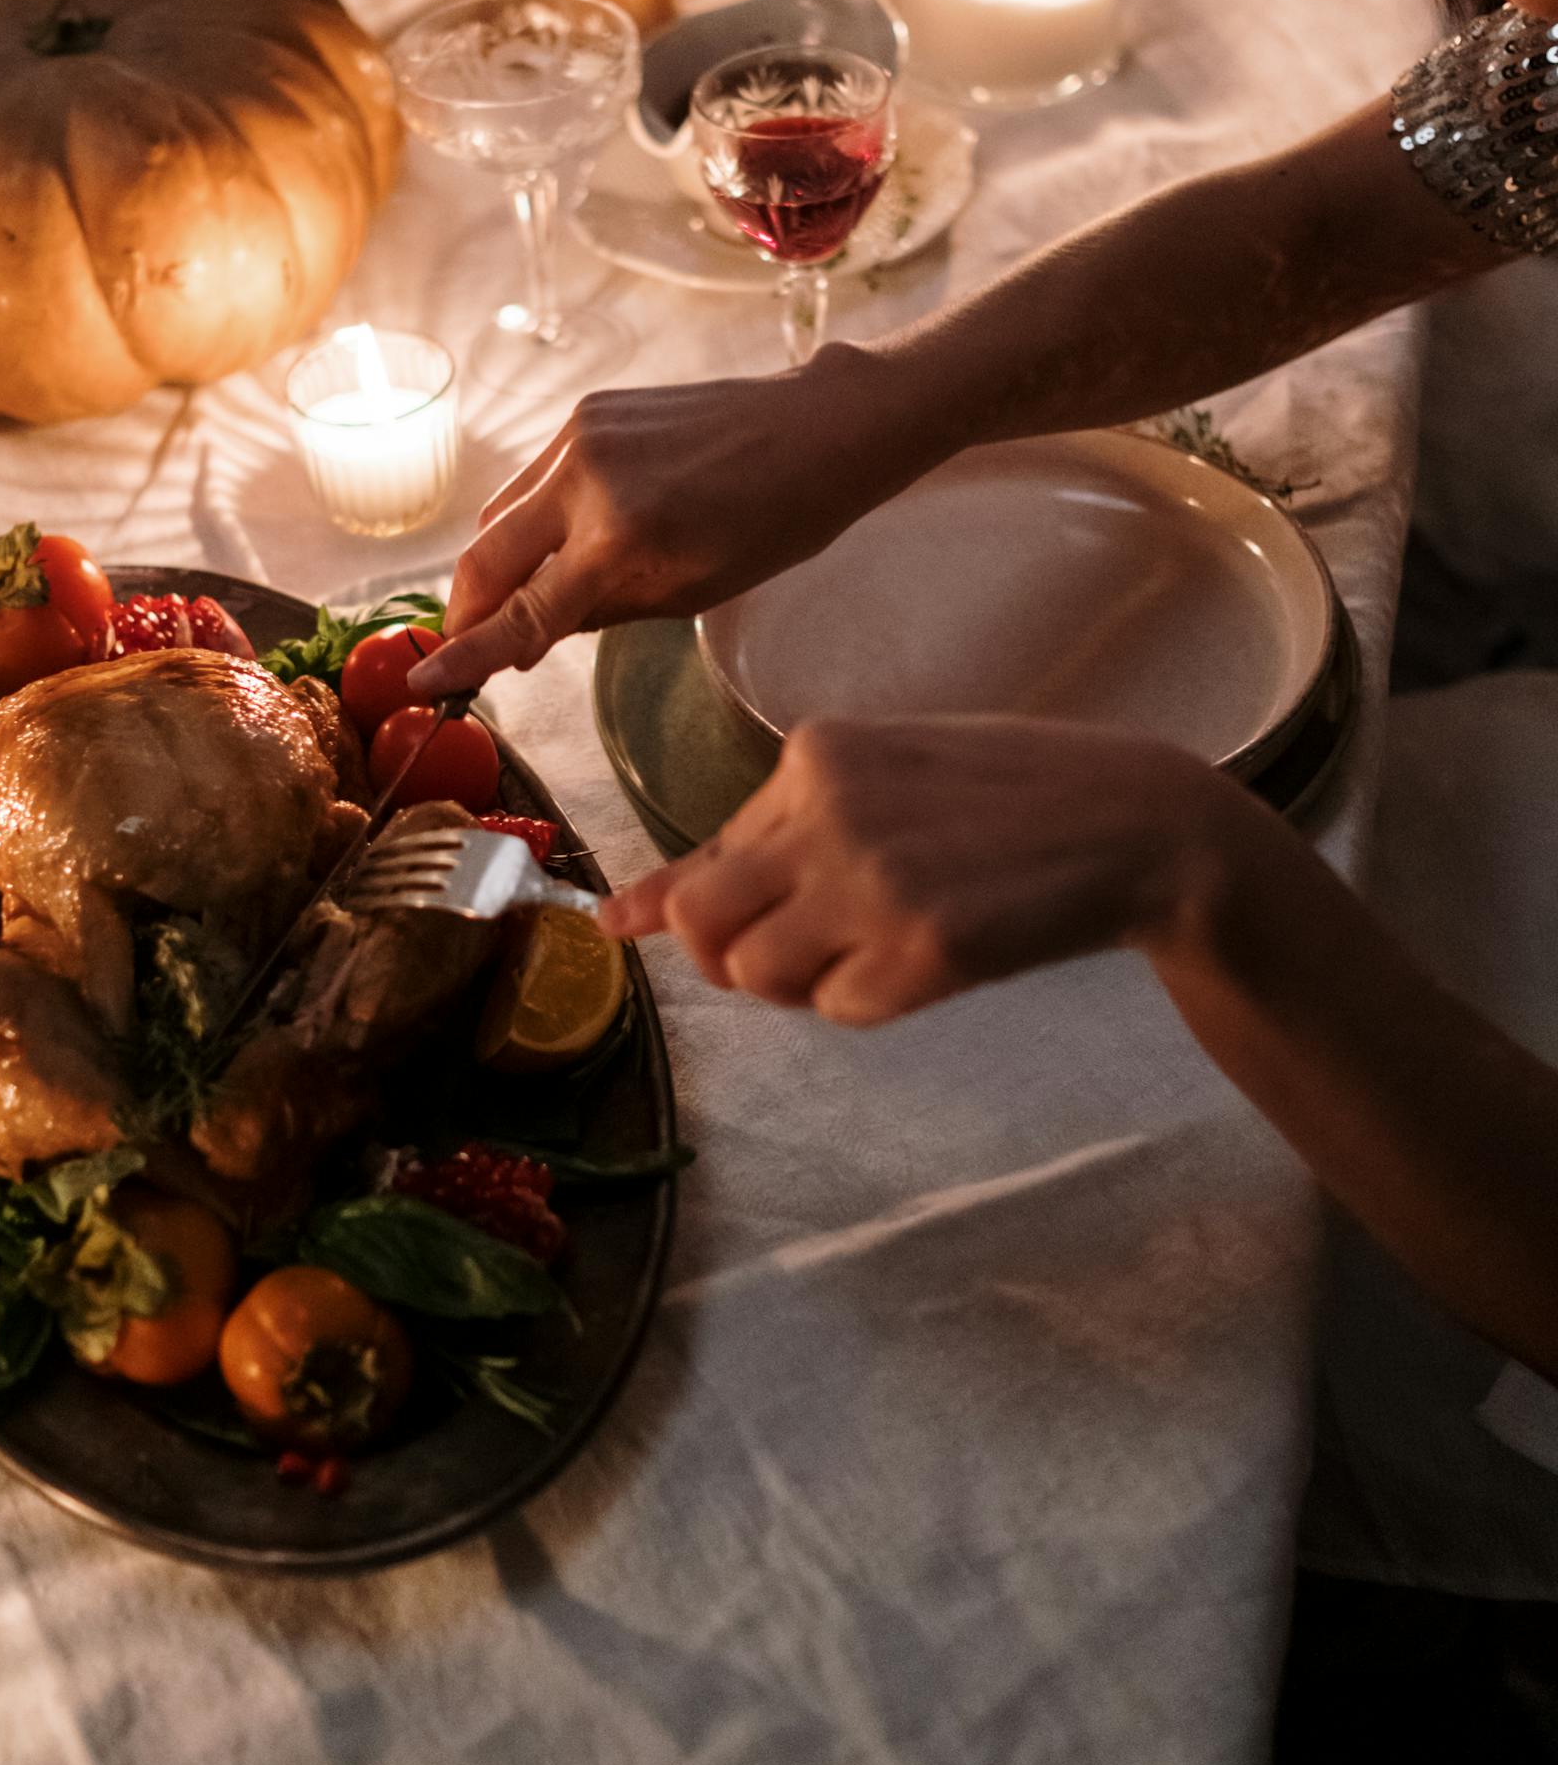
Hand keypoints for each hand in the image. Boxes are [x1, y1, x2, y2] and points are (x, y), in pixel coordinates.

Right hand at [409, 347, 901, 698]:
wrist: (817, 430)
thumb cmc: (773, 523)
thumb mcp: (689, 591)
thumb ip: (596, 613)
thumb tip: (522, 637)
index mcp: (622, 536)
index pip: (523, 611)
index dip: (468, 654)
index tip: (425, 683)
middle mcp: (587, 477)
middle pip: (484, 556)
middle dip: (467, 609)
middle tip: (468, 647)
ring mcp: (581, 433)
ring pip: (500, 513)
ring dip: (496, 563)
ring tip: (520, 599)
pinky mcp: (588, 410)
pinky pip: (533, 478)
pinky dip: (531, 518)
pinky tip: (560, 542)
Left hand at [600, 714, 1232, 1023]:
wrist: (1137, 824)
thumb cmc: (1009, 796)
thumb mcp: (883, 777)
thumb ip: (768, 834)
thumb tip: (627, 912)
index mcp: (816, 755)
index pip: (706, 854)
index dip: (690, 904)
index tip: (630, 925)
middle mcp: (829, 812)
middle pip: (702, 923)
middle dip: (726, 955)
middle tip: (792, 954)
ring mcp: (872, 883)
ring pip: (754, 975)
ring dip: (800, 983)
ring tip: (871, 950)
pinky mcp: (921, 951)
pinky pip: (837, 1009)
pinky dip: (866, 1002)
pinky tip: (927, 959)